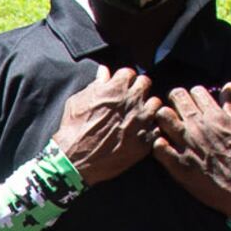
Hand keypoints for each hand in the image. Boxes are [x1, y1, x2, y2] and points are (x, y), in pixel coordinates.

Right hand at [51, 65, 157, 183]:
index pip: (130, 73)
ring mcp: (141, 121)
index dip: (124, 80)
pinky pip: (157, 128)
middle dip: (138, 89)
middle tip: (130, 99)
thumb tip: (104, 71)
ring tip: (138, 115)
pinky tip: (138, 132)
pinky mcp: (145, 141)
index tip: (120, 87)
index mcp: (116, 88)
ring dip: (147, 107)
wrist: (76, 159)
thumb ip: (95, 84)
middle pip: (146, 83)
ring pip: (156, 104)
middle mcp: (132, 102)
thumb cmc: (74, 129)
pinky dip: (149, 129)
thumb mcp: (78, 101)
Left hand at [148, 84, 230, 219]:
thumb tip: (228, 85)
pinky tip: (164, 147)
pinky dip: (158, 144)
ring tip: (168, 128)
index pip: (194, 90)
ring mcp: (187, 144)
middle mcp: (199, 126)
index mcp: (215, 116)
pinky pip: (158, 146)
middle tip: (177, 112)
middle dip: (175, 101)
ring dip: (163, 119)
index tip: (192, 105)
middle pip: (176, 97)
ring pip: (163, 116)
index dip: (192, 95)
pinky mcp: (178, 164)